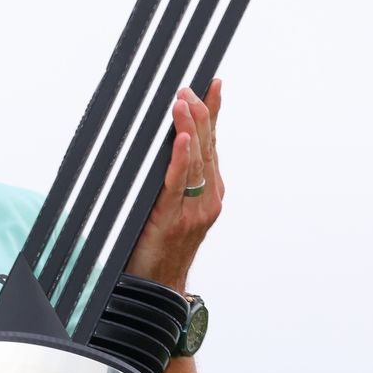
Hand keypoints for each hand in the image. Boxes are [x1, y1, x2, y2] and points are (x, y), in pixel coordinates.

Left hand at [124, 79, 223, 290]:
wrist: (158, 288)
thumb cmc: (160, 247)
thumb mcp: (172, 209)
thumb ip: (172, 180)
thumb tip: (161, 146)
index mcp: (211, 193)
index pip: (213, 144)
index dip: (214, 113)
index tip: (214, 83)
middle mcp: (208, 198)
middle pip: (207, 146)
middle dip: (200, 112)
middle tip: (189, 87)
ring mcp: (194, 209)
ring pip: (195, 160)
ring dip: (189, 127)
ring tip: (183, 102)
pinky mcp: (174, 219)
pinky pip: (178, 182)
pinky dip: (181, 158)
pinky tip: (182, 138)